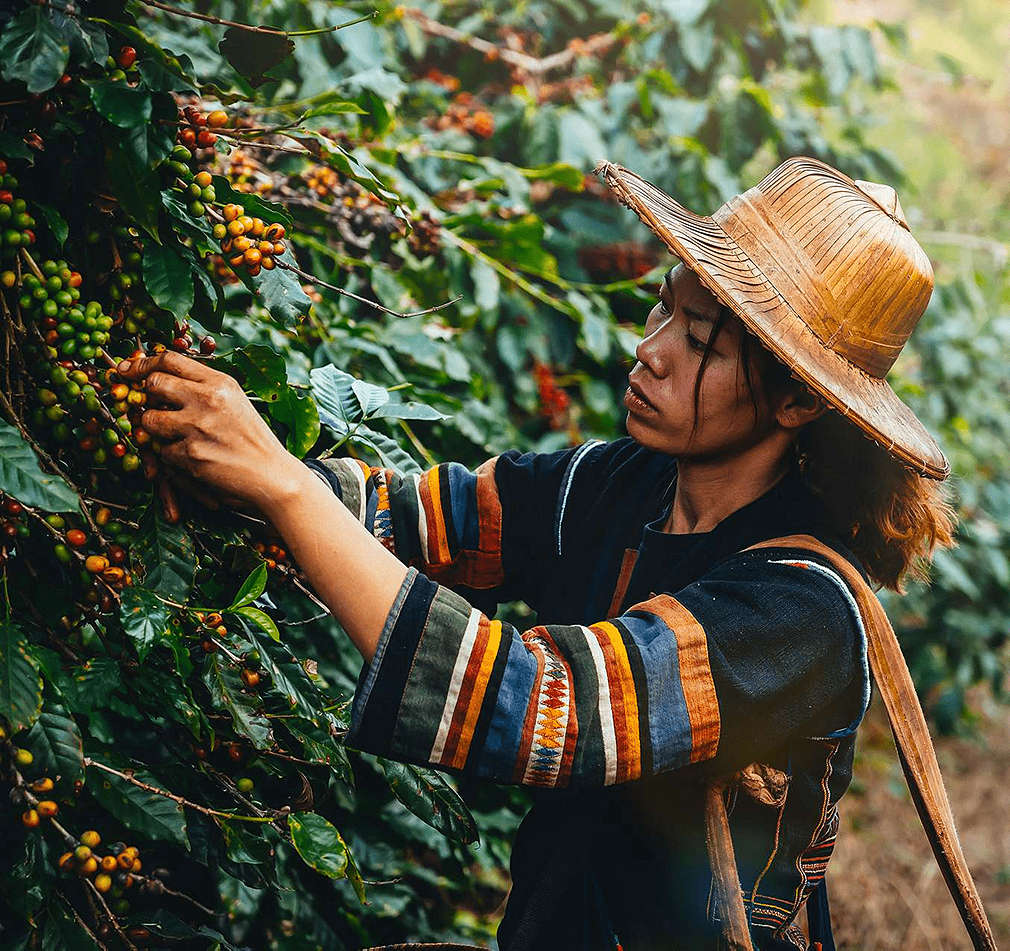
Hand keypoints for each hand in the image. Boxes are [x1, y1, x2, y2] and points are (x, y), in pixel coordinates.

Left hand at [115, 350, 302, 513]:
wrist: (272, 475)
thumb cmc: (252, 439)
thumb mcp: (235, 401)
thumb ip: (203, 386)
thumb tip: (160, 376)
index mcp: (220, 382)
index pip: (170, 359)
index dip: (143, 363)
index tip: (128, 370)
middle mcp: (208, 399)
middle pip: (154, 384)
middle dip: (147, 396)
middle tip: (155, 408)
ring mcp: (197, 427)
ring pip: (149, 420)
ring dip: (157, 431)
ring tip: (180, 438)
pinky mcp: (190, 454)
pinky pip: (162, 451)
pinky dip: (173, 457)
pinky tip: (196, 459)